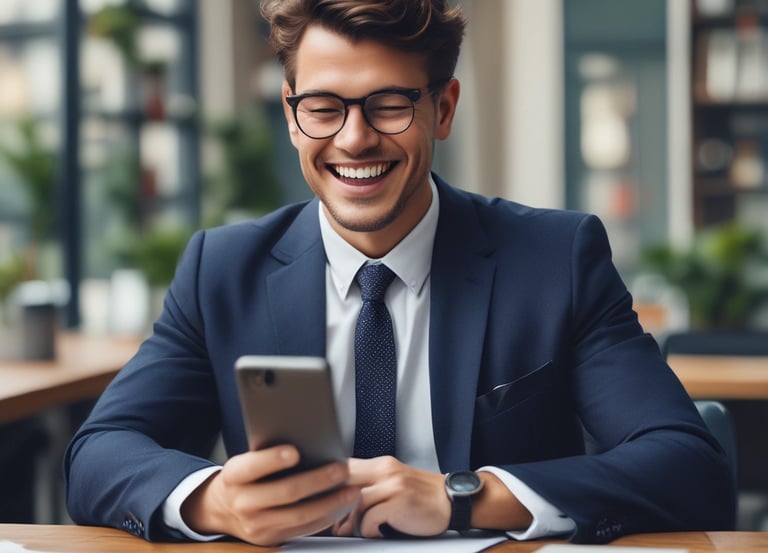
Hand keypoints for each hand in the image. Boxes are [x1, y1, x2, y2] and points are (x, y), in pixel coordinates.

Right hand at [181, 445, 359, 545]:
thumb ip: (267, 455)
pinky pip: (304, 529)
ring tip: (351, 490)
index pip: (252, 467)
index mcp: (234, 476)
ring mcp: (257, 524)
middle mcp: (243, 502)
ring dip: (330, 503)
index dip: (273, 460)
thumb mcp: (245, 462)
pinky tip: (342, 506)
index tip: (295, 451)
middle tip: (340, 469)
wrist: (223, 509)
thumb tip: (307, 439)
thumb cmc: (244, 477)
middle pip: (285, 492)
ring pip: (299, 515)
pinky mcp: (271, 538)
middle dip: (317, 480)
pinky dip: (327, 518)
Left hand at [332, 456, 450, 537]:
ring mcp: (393, 486)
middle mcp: (386, 471)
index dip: (331, 485)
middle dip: (334, 504)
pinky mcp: (399, 503)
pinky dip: (367, 530)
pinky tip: (373, 533)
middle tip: (331, 521)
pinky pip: (370, 519)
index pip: (346, 468)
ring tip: (348, 531)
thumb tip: (343, 499)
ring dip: (349, 522)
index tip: (325, 501)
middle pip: (346, 482)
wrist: (451, 501)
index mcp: (382, 464)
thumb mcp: (395, 481)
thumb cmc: (421, 496)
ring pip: (355, 502)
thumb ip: (372, 483)